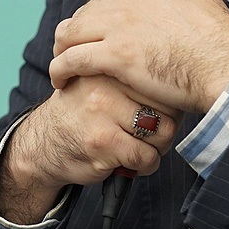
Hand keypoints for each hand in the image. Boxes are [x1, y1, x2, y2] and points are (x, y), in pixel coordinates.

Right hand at [0, 75, 179, 224]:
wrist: (43, 145)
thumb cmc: (85, 115)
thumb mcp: (104, 82)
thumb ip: (135, 75)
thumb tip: (186, 80)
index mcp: (109, 62)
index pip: (163, 79)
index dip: (169, 103)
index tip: (155, 113)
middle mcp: (105, 80)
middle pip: (169, 105)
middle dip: (165, 127)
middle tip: (148, 135)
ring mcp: (102, 109)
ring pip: (162, 132)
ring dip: (156, 148)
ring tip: (139, 147)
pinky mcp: (102, 140)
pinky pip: (146, 156)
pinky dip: (145, 166)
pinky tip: (130, 163)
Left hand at [49, 0, 228, 114]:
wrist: (227, 64)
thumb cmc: (219, 39)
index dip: (99, 17)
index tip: (98, 34)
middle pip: (86, 12)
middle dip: (79, 34)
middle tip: (75, 52)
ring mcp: (118, 23)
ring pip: (71, 33)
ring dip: (62, 49)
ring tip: (63, 65)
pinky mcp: (114, 53)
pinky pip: (72, 59)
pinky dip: (61, 69)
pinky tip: (61, 80)